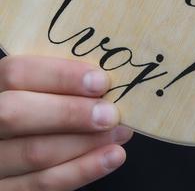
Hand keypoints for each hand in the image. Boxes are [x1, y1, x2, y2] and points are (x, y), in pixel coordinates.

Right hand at [0, 55, 132, 189]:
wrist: (21, 143)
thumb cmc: (40, 110)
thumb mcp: (38, 91)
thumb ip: (60, 85)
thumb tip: (105, 81)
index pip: (16, 73)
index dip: (60, 76)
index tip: (100, 82)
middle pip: (16, 114)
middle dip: (70, 113)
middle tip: (111, 114)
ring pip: (34, 152)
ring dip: (86, 143)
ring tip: (120, 133)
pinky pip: (41, 184)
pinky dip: (82, 170)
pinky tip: (111, 157)